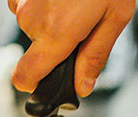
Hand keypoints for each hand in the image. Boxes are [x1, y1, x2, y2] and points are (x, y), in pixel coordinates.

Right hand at [8, 0, 134, 96]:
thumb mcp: (114, 18)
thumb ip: (95, 56)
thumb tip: (82, 86)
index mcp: (56, 35)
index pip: (24, 76)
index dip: (33, 84)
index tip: (45, 81)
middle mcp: (33, 19)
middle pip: (36, 49)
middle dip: (55, 43)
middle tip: (81, 23)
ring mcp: (23, 0)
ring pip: (33, 25)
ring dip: (50, 19)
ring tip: (74, 1)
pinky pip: (27, 4)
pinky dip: (43, 2)